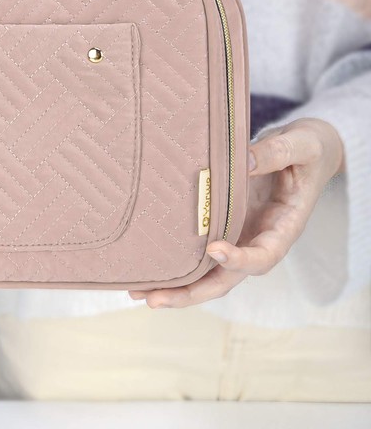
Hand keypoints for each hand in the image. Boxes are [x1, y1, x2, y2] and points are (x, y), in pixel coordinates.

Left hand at [128, 117, 344, 308]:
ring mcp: (239, 235)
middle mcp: (258, 239)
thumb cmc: (307, 148)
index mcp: (284, 227)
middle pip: (227, 279)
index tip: (215, 250)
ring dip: (176, 286)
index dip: (239, 259)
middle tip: (155, 299)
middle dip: (193, 292)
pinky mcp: (223, 224)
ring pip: (209, 273)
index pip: (263, 255)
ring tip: (138, 292)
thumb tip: (245, 159)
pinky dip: (175, 262)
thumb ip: (275, 153)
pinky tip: (145, 267)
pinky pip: (199, 250)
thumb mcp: (300, 145)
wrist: (307, 150)